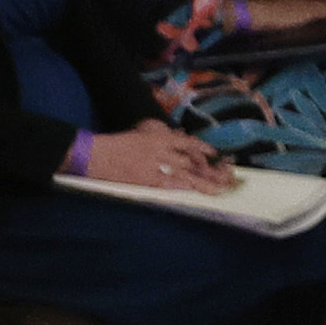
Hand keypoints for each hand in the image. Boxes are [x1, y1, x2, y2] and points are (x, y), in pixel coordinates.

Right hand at [76, 125, 237, 194]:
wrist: (95, 154)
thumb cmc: (118, 143)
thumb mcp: (142, 132)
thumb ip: (162, 135)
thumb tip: (179, 136)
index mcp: (160, 137)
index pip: (189, 143)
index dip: (205, 150)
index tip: (220, 157)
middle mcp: (161, 150)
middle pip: (193, 160)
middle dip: (213, 169)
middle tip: (230, 177)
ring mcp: (154, 165)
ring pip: (185, 173)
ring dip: (205, 181)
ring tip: (221, 189)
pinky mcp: (145, 178)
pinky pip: (168, 183)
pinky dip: (183, 187)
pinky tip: (196, 191)